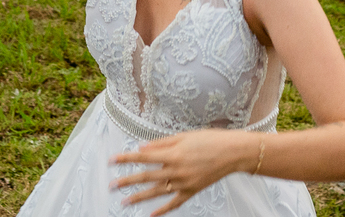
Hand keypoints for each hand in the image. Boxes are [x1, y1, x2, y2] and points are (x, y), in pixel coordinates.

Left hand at [111, 130, 252, 215]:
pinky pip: (175, 203)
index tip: (112, 160)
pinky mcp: (192, 191)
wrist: (232, 153)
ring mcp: (184, 183)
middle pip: (146, 177)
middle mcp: (176, 170)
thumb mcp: (183, 136)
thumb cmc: (209, 139)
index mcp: (173, 154)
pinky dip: (163, 210)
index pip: (143, 157)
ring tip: (124, 201)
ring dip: (139, 197)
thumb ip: (161, 144)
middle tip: (112, 185)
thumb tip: (142, 148)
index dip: (126, 158)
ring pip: (157, 192)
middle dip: (127, 181)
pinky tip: (151, 215)